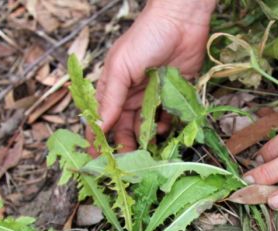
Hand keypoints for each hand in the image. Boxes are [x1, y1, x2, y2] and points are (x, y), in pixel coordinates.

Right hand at [96, 0, 215, 150]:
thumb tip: (98, 126)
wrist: (181, 21)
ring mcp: (152, 95)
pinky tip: (164, 129)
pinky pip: (167, 118)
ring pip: (146, 126)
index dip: (97, 138)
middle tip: (130, 161)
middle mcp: (131, 94)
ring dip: (146, 139)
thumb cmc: (146, 37)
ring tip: (149, 149)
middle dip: (126, 145)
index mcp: (113, 86)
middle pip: (125, 128)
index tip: (96, 159)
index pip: (101, 118)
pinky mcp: (173, 95)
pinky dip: (165, 126)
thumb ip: (111, 99)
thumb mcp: (122, 68)